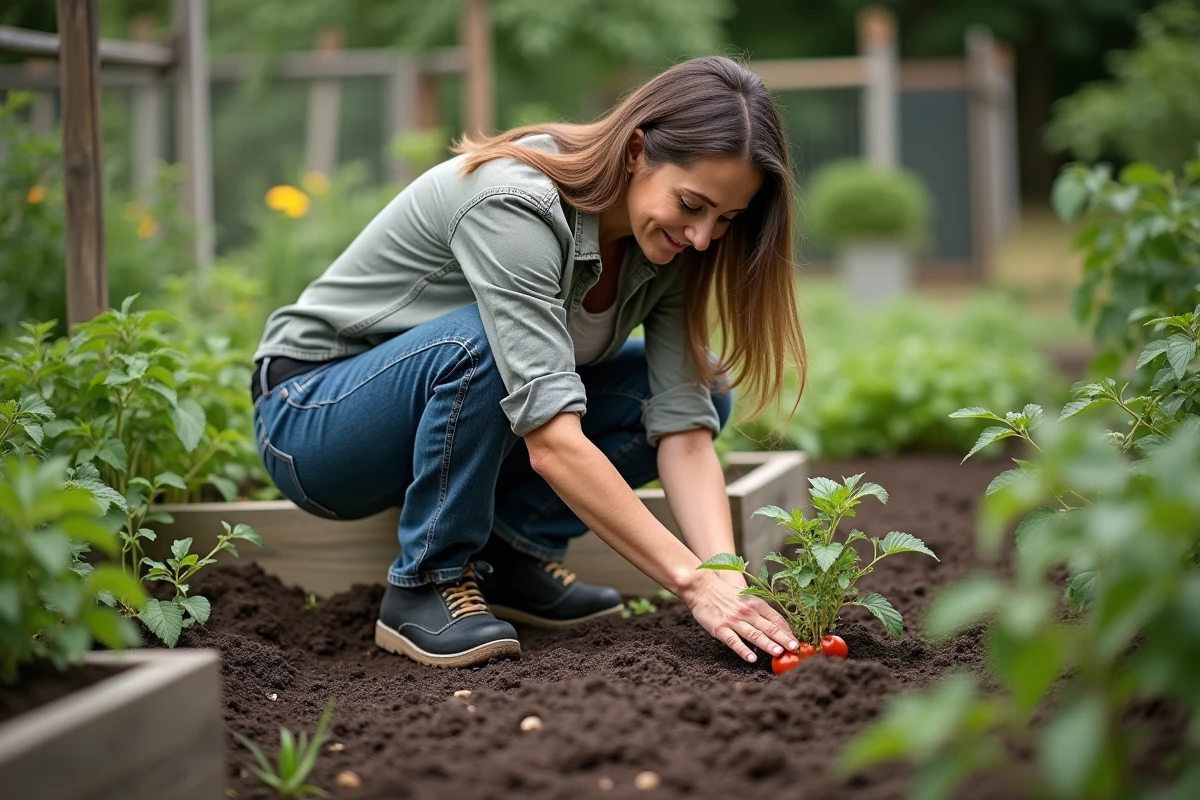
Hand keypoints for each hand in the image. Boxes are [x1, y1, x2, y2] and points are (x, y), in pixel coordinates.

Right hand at [678, 570, 798, 663]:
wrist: (703, 588)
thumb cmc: (726, 595)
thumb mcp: (747, 598)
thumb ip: (760, 611)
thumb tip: (776, 627)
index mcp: (756, 604)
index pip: (776, 619)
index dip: (787, 631)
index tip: (796, 641)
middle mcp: (747, 612)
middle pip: (768, 627)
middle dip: (783, 639)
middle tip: (794, 648)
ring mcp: (734, 621)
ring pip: (754, 634)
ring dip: (767, 644)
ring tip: (778, 652)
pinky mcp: (721, 629)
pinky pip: (734, 641)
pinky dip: (744, 650)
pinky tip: (752, 658)